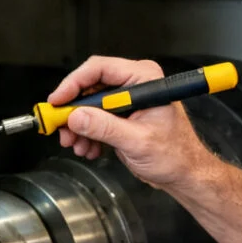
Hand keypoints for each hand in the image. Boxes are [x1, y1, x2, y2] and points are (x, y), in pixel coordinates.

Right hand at [48, 55, 213, 191]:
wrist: (184, 173)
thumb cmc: (175, 155)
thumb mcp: (137, 142)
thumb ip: (105, 128)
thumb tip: (76, 117)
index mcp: (145, 79)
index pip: (100, 69)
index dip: (74, 83)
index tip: (58, 101)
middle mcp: (135, 84)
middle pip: (91, 87)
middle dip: (74, 111)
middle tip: (61, 128)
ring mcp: (127, 100)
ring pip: (89, 105)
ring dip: (79, 126)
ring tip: (77, 145)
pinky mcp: (121, 115)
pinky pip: (95, 118)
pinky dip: (87, 134)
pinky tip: (89, 148)